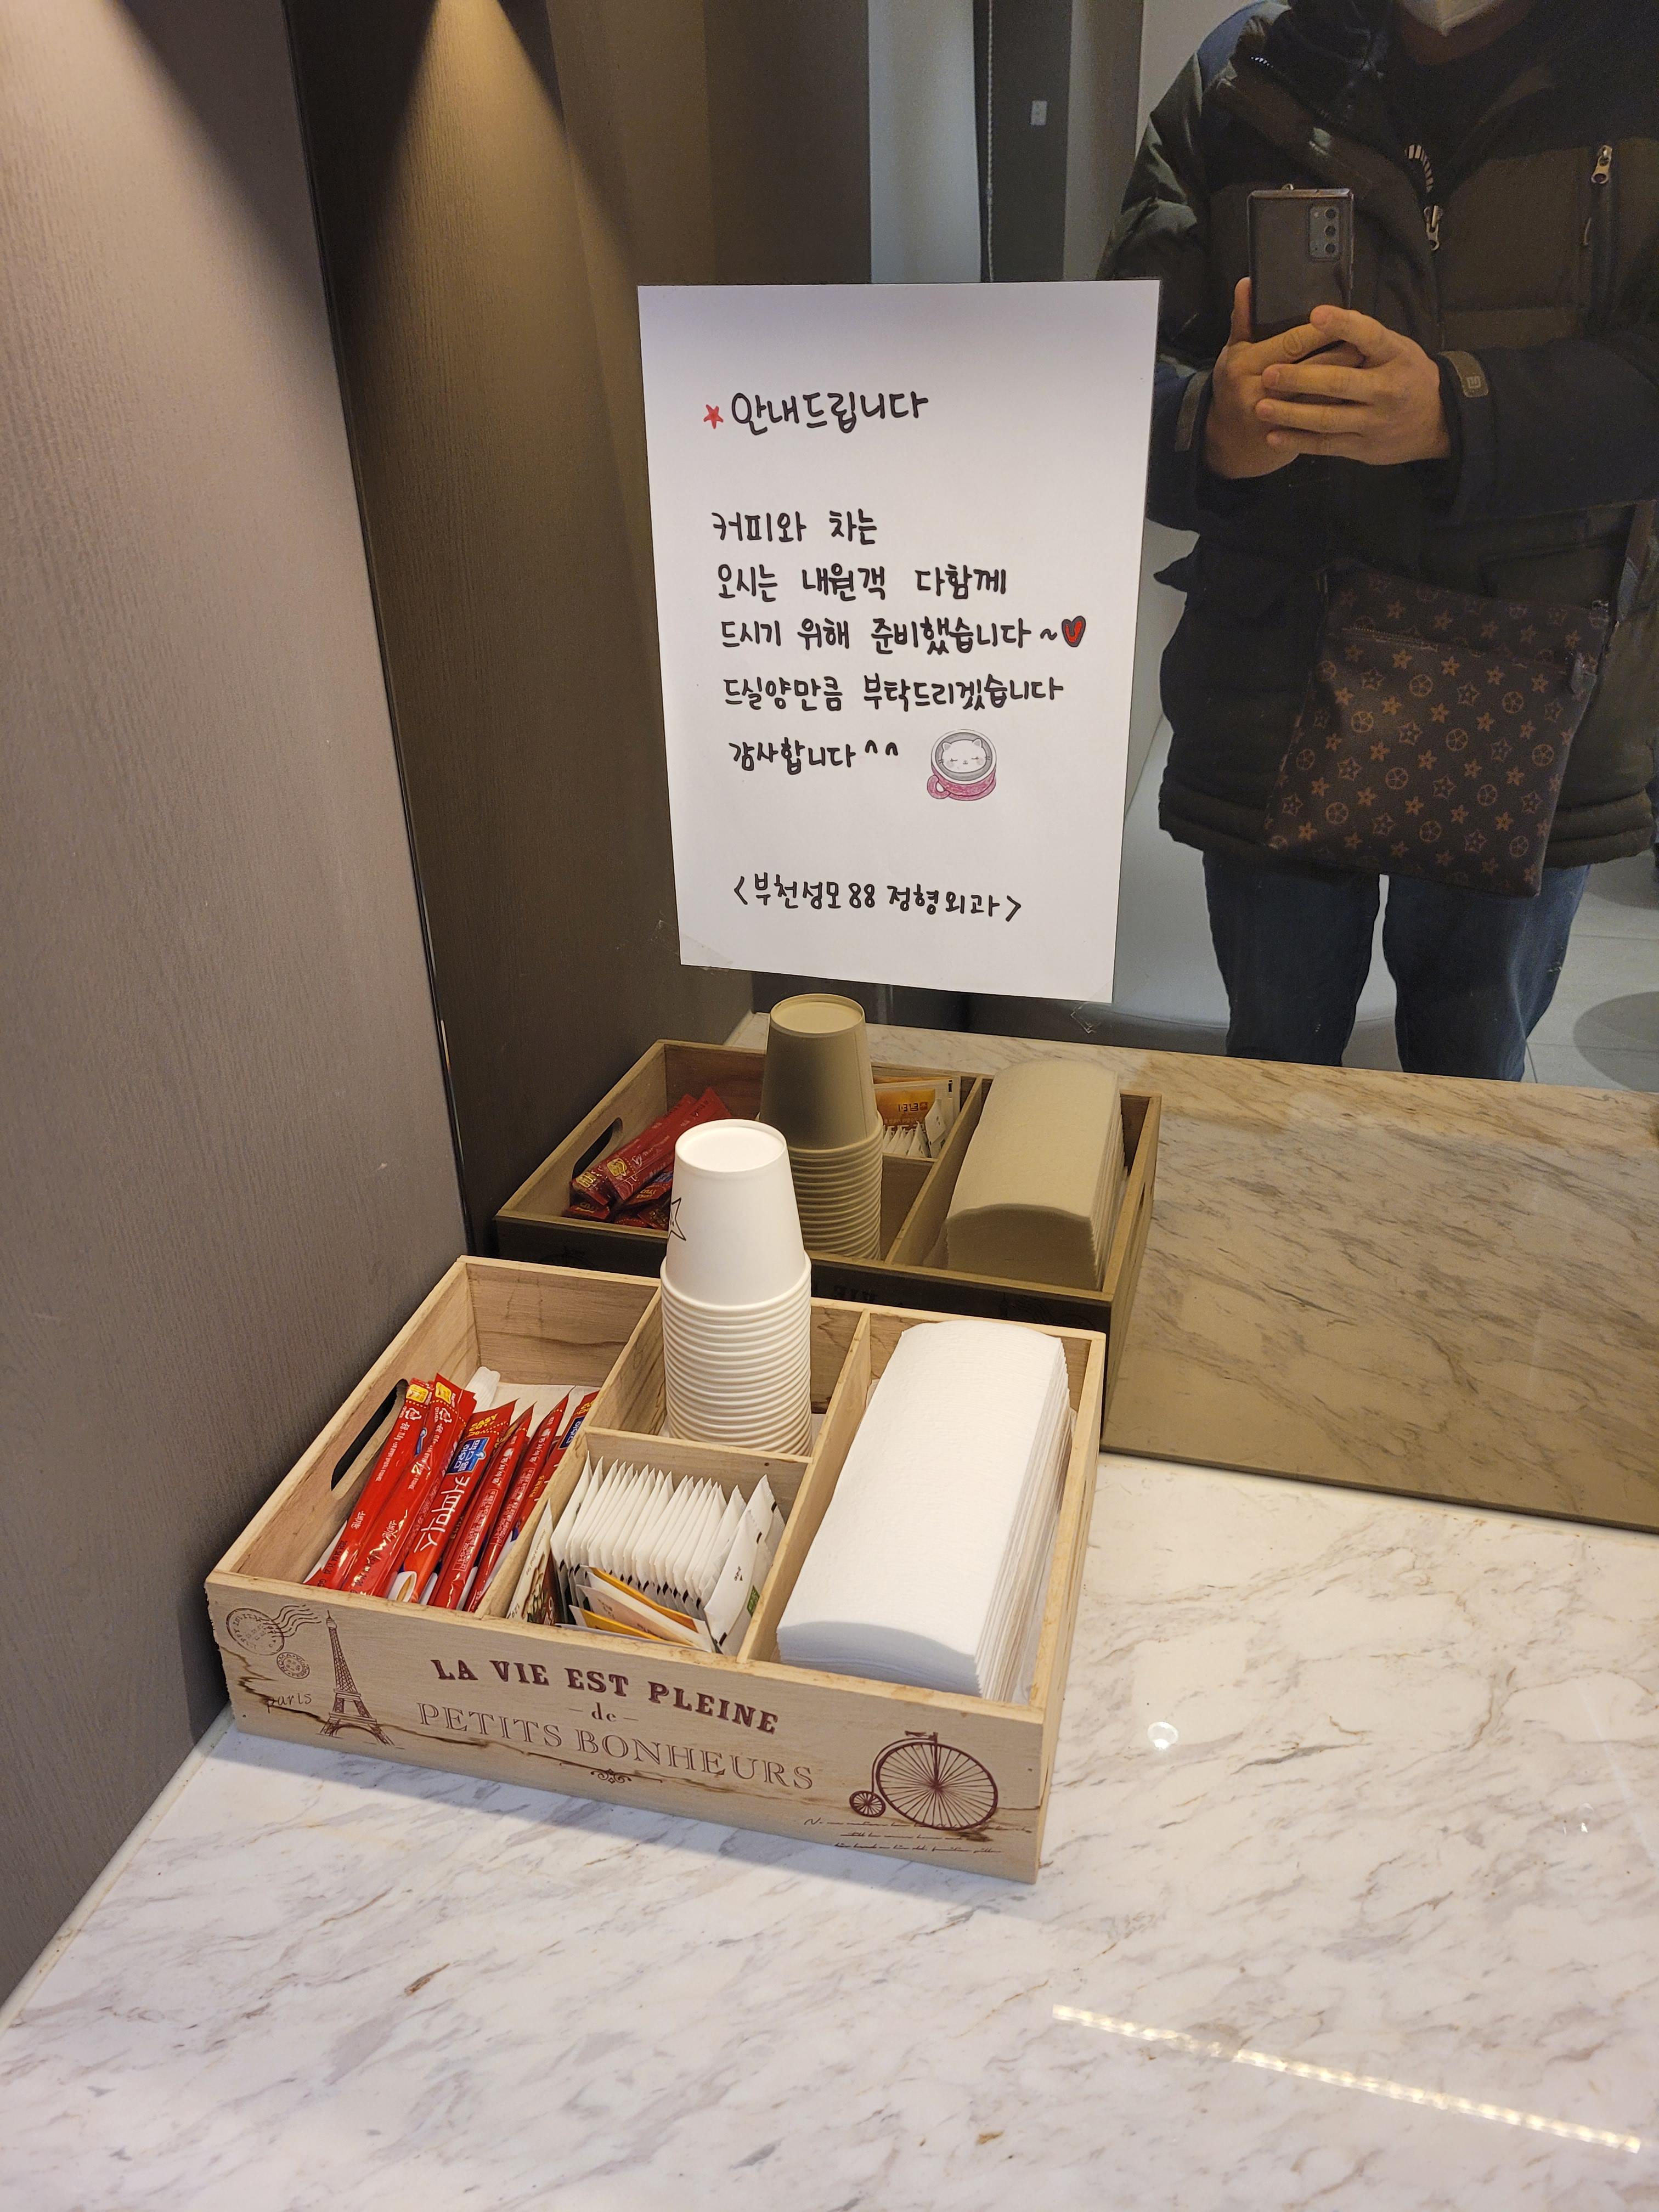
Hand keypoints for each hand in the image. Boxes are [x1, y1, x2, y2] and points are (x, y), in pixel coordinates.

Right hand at [1205, 279, 1357, 479]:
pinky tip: (1357, 397)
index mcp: (1245, 363)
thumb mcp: (1233, 353)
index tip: (1347, 319)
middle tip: (1368, 344)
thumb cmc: (1233, 390)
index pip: (1293, 341)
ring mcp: (1273, 418)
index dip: (1323, 331)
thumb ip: (1243, 319)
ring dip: (1348, 382)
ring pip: (1321, 396)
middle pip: (1313, 368)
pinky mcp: (1287, 439)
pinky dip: (1341, 407)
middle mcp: (1256, 390)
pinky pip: (1320, 421)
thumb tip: (1247, 283)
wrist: (1228, 444)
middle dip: (1343, 354)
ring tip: (1369, 367)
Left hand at [1256, 304, 1450, 465]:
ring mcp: (1374, 422)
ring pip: (1327, 419)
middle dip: (1301, 377)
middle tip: (1269, 373)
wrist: (1438, 421)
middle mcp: (1386, 389)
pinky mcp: (1363, 447)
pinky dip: (1298, 442)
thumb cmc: (1407, 375)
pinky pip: (1326, 445)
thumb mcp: (1397, 348)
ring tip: (1261, 406)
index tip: (1315, 315)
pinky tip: (1273, 436)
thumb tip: (1320, 317)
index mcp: (1395, 355)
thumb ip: (1365, 337)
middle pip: (1339, 383)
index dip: (1343, 325)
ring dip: (1291, 414)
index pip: (1369, 336)